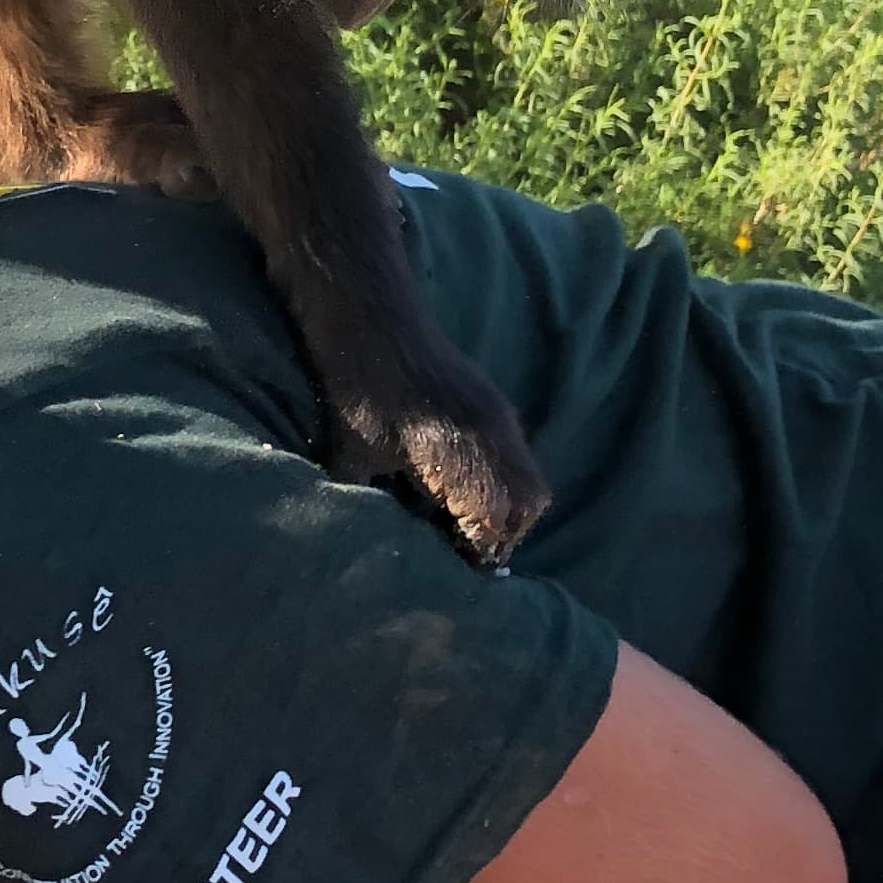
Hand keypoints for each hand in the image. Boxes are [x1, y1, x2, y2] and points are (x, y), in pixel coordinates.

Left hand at [324, 331, 549, 560]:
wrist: (369, 313)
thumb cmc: (356, 389)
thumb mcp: (352, 459)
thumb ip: (372, 503)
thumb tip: (372, 539)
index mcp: (466, 462)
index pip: (493, 529)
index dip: (475, 554)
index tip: (452, 568)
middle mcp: (496, 441)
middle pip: (526, 510)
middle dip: (500, 534)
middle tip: (461, 546)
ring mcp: (500, 417)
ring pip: (530, 482)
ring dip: (507, 508)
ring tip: (465, 518)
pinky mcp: (492, 401)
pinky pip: (517, 453)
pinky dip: (503, 477)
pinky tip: (463, 483)